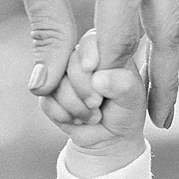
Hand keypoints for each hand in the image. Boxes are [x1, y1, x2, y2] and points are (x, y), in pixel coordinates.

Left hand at [0, 0, 178, 127]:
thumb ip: (47, 30)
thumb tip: (46, 88)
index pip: (123, 34)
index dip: (107, 78)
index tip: (95, 114)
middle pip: (168, 27)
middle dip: (163, 78)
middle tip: (160, 123)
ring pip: (167, 9)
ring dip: (162, 54)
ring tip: (155, 98)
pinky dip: (149, 23)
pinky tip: (139, 52)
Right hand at [44, 29, 147, 174]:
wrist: (109, 137)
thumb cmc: (125, 111)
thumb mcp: (133, 99)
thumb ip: (123, 84)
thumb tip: (99, 78)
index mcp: (104, 50)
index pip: (90, 41)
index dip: (88, 54)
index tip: (91, 68)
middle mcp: (80, 58)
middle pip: (69, 62)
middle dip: (83, 88)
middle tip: (97, 104)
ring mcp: (61, 74)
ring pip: (54, 83)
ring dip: (74, 106)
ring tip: (92, 116)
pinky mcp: (48, 92)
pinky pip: (45, 100)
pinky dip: (61, 114)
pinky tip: (75, 119)